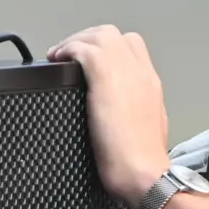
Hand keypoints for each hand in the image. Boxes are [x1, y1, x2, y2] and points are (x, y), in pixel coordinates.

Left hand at [48, 26, 170, 203]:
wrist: (144, 173)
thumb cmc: (143, 162)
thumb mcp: (149, 129)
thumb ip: (137, 111)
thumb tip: (121, 113)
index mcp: (150, 84)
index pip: (132, 46)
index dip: (108, 47)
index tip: (90, 59)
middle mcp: (141, 72)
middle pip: (114, 35)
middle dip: (88, 38)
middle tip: (69, 54)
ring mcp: (125, 72)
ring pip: (99, 35)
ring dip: (75, 40)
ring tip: (59, 54)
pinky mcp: (105, 79)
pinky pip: (84, 48)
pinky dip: (68, 49)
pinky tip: (57, 59)